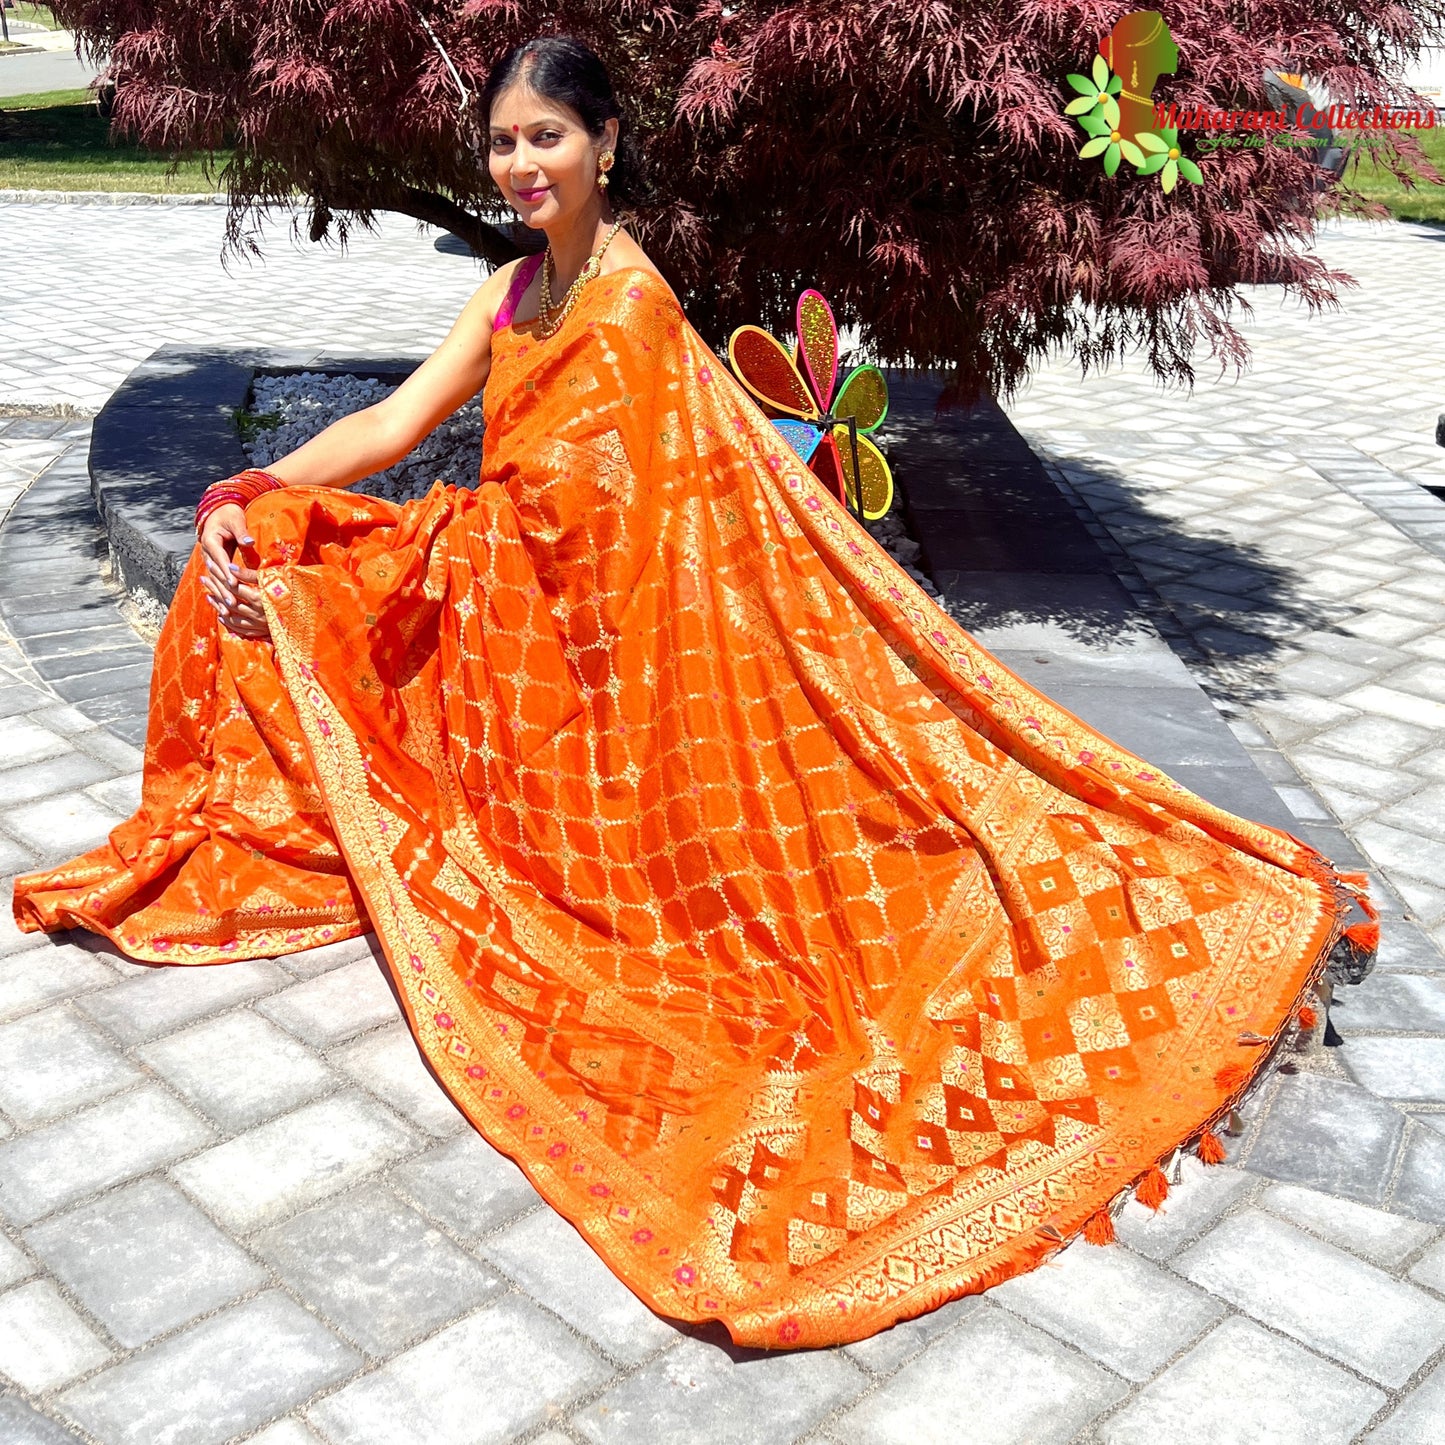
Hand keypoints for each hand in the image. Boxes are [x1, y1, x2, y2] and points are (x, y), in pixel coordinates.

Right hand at [199, 503, 270, 641]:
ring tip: (227, 610)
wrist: (218, 513)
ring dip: (220, 594)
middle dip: (223, 588)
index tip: (233, 584)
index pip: (219, 558)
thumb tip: (249, 541)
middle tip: (232, 603)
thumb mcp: (236, 520)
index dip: (226, 572)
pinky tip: (223, 608)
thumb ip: (242, 531)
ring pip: (213, 579)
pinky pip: (215, 580)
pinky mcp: (213, 565)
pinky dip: (219, 593)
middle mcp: (206, 552)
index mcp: (210, 540)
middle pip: (215, 573)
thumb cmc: (230, 515)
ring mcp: (209, 559)